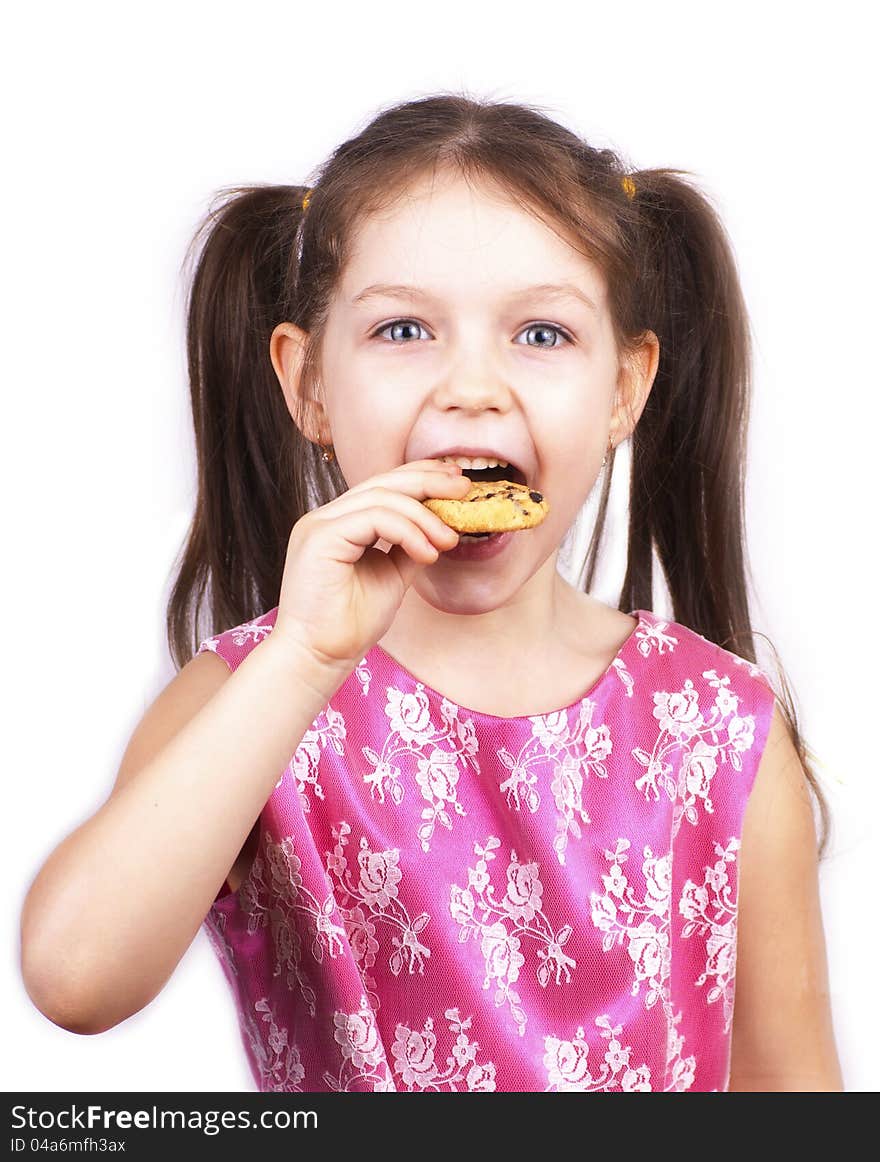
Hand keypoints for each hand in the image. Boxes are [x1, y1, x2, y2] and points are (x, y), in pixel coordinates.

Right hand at [272, 460, 469, 672]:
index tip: (458, 483)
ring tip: (449, 540)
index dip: (422, 477)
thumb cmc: (351, 625)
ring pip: (382, 498)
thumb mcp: (392, 576)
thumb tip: (441, 526)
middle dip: (430, 481)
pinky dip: (407, 532)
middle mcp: (326, 518)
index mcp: (340, 523)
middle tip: (465, 490)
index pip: (383, 486)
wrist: (321, 658)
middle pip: (384, 483)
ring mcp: (319, 525)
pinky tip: (427, 552)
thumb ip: (409, 547)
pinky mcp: (320, 537)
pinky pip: (374, 519)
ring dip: (424, 516)